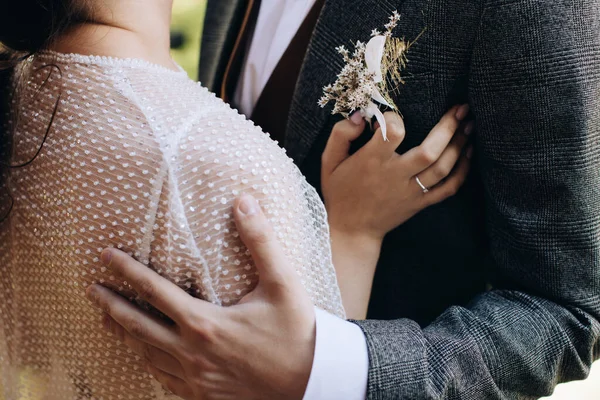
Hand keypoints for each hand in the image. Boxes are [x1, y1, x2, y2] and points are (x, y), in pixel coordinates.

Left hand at [86, 194, 314, 399]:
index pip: (154, 291)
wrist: (312, 382)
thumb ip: (261, 241)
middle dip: (111, 305)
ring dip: (124, 335)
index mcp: (205, 323)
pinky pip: (163, 379)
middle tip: (91, 290)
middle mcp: (192, 352)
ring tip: (107, 320)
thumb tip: (244, 202)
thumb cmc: (297, 332)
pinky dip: (147, 362)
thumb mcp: (282, 283)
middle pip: (138, 326)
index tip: (105, 257)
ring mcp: (195, 378)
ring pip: (146, 355)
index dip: (126, 271)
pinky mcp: (204, 395)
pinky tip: (144, 356)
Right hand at [322, 104, 472, 243]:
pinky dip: (462, 171)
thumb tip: (361, 115)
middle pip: (429, 151)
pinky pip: (448, 188)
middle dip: (449, 127)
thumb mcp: (329, 162)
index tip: (393, 115)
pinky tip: (468, 153)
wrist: (352, 231)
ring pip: (443, 168)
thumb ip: (340, 134)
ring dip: (460, 144)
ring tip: (469, 124)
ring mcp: (411, 192)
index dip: (395, 118)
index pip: (392, 133)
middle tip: (461, 107)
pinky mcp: (421, 203)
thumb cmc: (340, 192)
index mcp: (371, 162)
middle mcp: (395, 176)